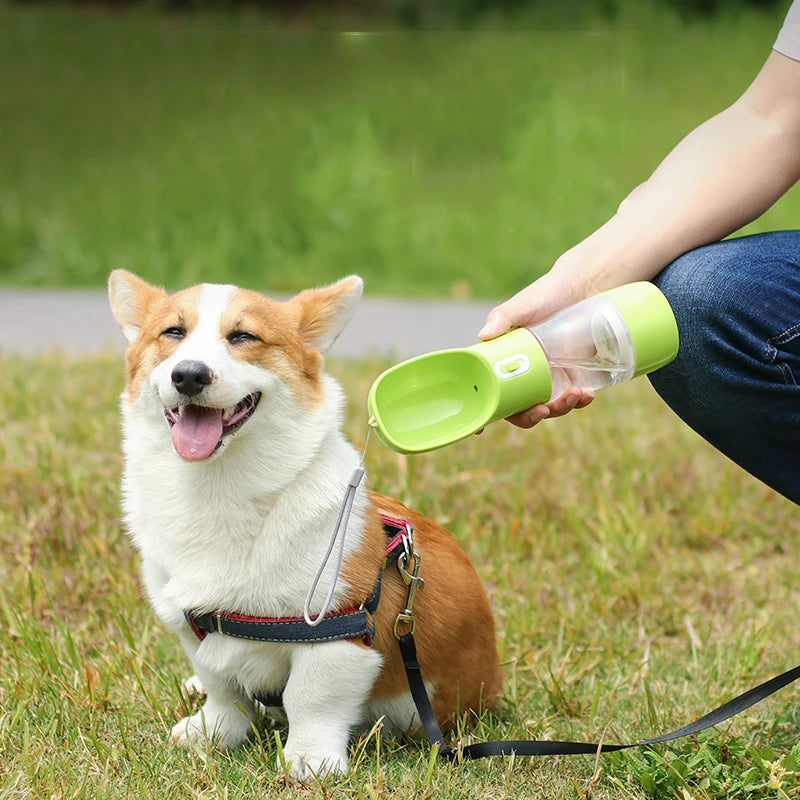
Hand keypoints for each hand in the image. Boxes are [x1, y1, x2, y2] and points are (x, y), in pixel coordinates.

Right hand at [478, 269, 595, 428]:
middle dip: (529, 417)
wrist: (584, 288)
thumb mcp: (523, 305)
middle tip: (542, 409)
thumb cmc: (546, 294)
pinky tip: (587, 395)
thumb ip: (503, 317)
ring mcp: (547, 378)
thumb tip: (484, 334)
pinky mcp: (571, 377)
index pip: (486, 391)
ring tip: (575, 395)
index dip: (482, 413)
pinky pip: (571, 399)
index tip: (478, 430)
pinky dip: (579, 402)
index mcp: (502, 361)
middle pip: (517, 409)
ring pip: (546, 408)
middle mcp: (521, 374)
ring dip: (558, 410)